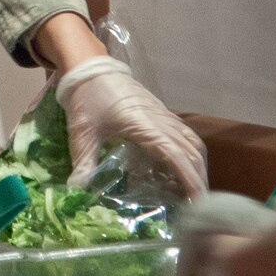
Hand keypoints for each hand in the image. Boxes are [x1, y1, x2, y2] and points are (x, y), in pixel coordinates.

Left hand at [54, 55, 206, 197]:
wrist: (90, 67)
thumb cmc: (87, 97)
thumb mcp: (81, 131)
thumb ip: (83, 160)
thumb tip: (76, 190)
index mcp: (146, 125)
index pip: (177, 156)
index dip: (189, 180)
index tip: (197, 202)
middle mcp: (162, 121)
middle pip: (193, 153)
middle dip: (199, 180)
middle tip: (198, 208)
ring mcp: (165, 116)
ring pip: (194, 143)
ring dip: (199, 167)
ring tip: (194, 192)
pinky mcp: (162, 114)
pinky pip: (186, 135)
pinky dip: (192, 154)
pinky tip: (184, 168)